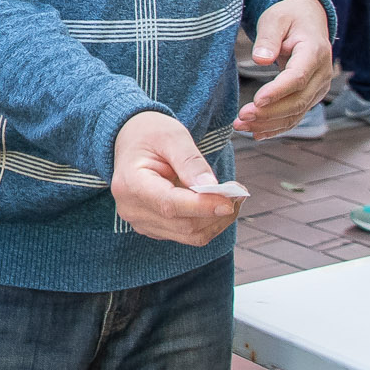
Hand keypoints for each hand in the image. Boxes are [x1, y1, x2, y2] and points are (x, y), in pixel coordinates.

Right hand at [110, 111, 244, 246]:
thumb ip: (191, 162)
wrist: (131, 141)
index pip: (169, 204)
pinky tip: (216, 203)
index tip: (230, 199)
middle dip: (215, 212)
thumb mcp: (172, 137)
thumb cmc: (150, 134)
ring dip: (216, 220)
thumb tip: (212, 187)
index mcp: (130, 184)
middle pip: (183, 225)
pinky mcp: (154, 228)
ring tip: (232, 196)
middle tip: (239, 191)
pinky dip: (207, 222)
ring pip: (189, 235)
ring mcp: (141, 222)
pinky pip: (187, 235)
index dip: (202, 206)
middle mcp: (132, 209)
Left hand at [234, 0, 334, 136]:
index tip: (256, 100)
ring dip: (268, 123)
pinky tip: (256, 133)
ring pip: (296, 113)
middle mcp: (322, 74)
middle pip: (297, 101)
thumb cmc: (289, 17)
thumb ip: (268, 37)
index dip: (278, 91)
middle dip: (269, 113)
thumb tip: (260, 59)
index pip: (297, 77)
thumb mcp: (276, 18)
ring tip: (240, 125)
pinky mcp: (311, 97)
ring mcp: (319, 88)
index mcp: (315, 51)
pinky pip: (295, 116)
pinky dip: (276, 127)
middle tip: (241, 117)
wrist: (308, 20)